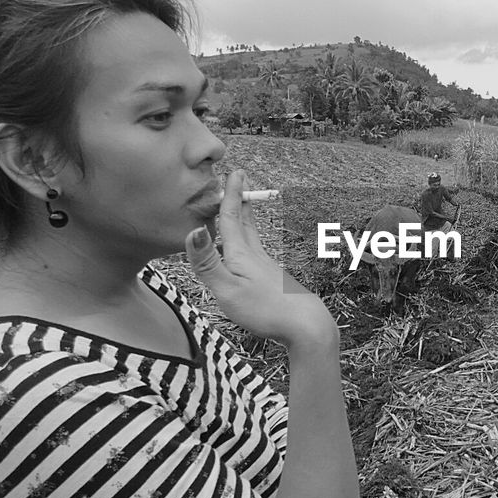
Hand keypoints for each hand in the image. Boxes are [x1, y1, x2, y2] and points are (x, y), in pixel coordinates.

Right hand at [186, 170, 337, 348]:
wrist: (305, 325)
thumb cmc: (265, 309)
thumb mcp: (227, 289)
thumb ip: (208, 262)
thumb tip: (193, 231)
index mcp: (241, 254)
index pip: (231, 218)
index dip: (230, 195)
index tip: (234, 172)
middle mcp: (255, 255)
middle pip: (244, 223)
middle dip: (239, 200)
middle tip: (240, 180)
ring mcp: (265, 267)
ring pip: (251, 237)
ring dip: (243, 219)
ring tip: (239, 209)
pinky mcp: (272, 280)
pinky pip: (254, 253)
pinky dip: (246, 242)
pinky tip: (245, 253)